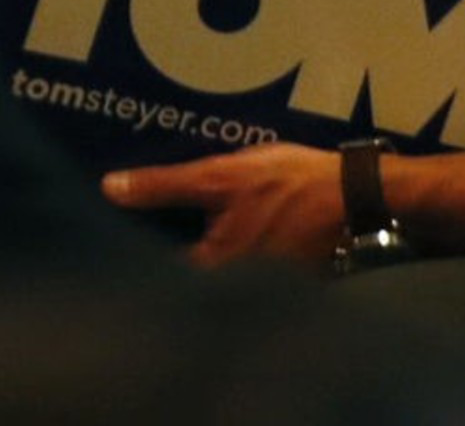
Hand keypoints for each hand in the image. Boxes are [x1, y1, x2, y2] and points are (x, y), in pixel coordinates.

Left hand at [97, 143, 344, 270]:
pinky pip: (243, 275)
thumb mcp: (220, 175)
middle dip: (166, 265)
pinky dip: (228, 259)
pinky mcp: (281, 280)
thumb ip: (165, 186)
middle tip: (138, 240)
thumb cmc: (287, 183)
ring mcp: (262, 288)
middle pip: (189, 283)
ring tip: (172, 237)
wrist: (356, 194)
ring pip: (217, 280)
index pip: (162, 277)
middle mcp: (237, 289)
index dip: (138, 263)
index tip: (114, 250)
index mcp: (216, 266)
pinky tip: (219, 237)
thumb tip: (109, 189)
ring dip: (198, 263)